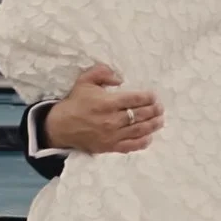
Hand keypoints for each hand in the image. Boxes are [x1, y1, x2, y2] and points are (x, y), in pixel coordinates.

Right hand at [40, 65, 161, 154]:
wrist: (60, 127)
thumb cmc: (75, 102)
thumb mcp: (85, 81)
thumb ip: (102, 73)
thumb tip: (120, 78)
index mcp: (107, 103)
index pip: (134, 99)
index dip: (147, 97)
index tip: (154, 96)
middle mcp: (111, 120)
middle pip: (140, 115)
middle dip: (153, 110)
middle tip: (160, 107)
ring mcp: (111, 135)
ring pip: (138, 130)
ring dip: (152, 125)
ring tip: (160, 120)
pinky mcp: (109, 147)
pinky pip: (130, 146)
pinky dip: (142, 142)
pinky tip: (149, 137)